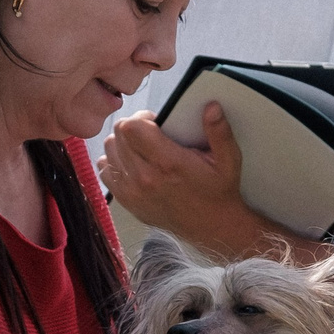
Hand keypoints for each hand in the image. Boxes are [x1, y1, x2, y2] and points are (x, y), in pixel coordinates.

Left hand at [98, 105, 253, 245]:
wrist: (210, 227)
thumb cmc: (218, 190)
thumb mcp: (228, 160)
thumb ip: (219, 132)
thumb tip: (212, 107)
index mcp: (168, 163)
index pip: (131, 127)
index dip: (141, 117)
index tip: (155, 122)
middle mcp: (145, 178)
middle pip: (117, 135)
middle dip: (132, 127)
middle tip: (150, 133)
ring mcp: (132, 192)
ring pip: (108, 151)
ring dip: (122, 144)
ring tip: (141, 148)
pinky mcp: (126, 202)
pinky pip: (106, 171)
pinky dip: (115, 163)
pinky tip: (133, 163)